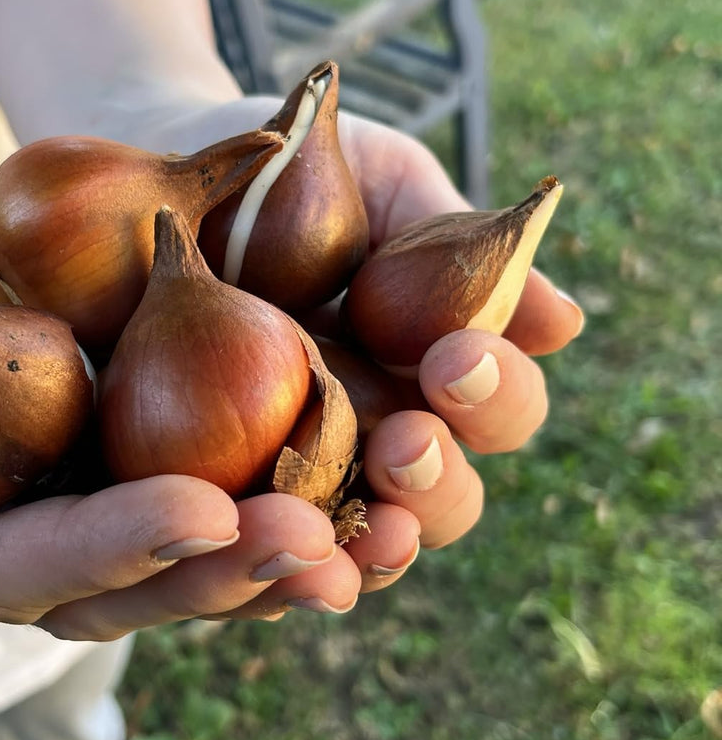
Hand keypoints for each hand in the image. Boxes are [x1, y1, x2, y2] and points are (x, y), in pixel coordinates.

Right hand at [0, 174, 362, 638]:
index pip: (29, 568)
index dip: (115, 548)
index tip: (202, 514)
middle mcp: (24, 536)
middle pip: (133, 582)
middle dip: (225, 567)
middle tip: (321, 542)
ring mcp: (82, 492)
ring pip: (190, 548)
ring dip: (278, 545)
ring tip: (370, 532)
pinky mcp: (126, 440)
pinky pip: (211, 473)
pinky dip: (282, 475)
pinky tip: (360, 465)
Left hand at [128, 96, 584, 594]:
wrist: (174, 177)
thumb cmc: (291, 175)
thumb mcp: (381, 187)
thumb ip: (462, 248)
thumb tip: (565, 326)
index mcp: (435, 370)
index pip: (496, 409)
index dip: (495, 394)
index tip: (456, 355)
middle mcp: (381, 433)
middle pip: (442, 499)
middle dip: (435, 482)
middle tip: (407, 443)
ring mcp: (303, 471)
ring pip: (356, 543)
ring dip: (370, 546)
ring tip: (358, 526)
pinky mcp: (223, 491)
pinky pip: (253, 548)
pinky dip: (268, 564)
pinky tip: (258, 545)